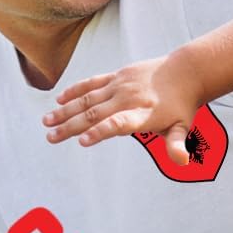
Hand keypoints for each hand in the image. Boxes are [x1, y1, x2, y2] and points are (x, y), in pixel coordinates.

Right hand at [44, 52, 204, 164]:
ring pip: (88, 99)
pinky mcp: (116, 76)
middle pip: (95, 113)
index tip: (82, 141)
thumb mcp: (182, 127)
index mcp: (143, 114)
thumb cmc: (181, 105)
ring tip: (47, 122)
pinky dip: (75, 91)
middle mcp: (128, 98)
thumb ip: (177, 144)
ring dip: (66, 111)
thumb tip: (183, 161)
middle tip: (51, 138)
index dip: (100, 132)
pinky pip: (92, 83)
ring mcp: (120, 85)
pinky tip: (60, 100)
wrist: (185, 71)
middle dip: (71, 126)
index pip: (119, 123)